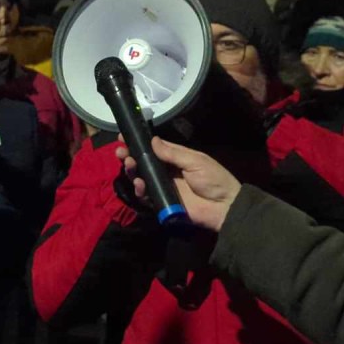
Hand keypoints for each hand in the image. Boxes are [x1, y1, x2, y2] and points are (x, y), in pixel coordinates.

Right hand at [117, 137, 240, 230]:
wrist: (223, 207)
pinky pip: (147, 196)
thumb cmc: (213, 179)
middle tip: (120, 152)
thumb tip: (152, 140)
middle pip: (143, 162)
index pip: (153, 148)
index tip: (123, 137)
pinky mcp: (162, 202)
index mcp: (175, 158)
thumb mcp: (195, 161)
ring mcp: (163, 187)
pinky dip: (140, 190)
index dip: (139, 143)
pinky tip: (140, 184)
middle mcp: (166, 171)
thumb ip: (173, 153)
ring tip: (129, 165)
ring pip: (141, 177)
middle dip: (130, 156)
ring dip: (132, 171)